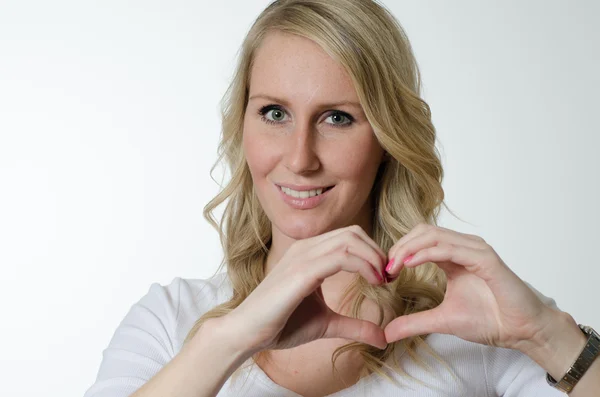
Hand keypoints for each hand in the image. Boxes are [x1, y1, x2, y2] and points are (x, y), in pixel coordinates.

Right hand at [225, 225, 388, 354]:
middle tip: (388, 277)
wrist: (247, 333)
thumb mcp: (326, 324)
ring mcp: (302, 257)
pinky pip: (341, 257)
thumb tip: (383, 337)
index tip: (385, 277)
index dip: (373, 252)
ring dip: (373, 257)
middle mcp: (305, 248)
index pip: (349, 237)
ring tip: (383, 280)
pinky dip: (364, 266)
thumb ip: (354, 325)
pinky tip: (374, 282)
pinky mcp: (301, 272)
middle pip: (353, 233)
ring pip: (349, 239)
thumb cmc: (280, 325)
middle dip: (377, 252)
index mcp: (309, 253)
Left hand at [383, 223, 555, 352]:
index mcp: (454, 256)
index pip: (420, 240)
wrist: (521, 331)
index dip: (399, 251)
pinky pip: (451, 249)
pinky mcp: (486, 259)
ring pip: (433, 235)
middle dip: (400, 247)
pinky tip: (410, 264)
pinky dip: (427, 253)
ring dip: (408, 248)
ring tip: (393, 266)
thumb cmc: (490, 320)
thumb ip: (414, 322)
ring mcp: (475, 250)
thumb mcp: (442, 320)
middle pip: (423, 232)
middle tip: (385, 268)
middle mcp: (464, 247)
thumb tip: (386, 332)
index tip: (385, 272)